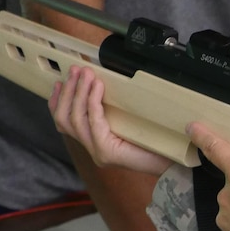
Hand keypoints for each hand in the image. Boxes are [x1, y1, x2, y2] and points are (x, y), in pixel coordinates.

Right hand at [50, 65, 172, 175]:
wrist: (171, 160)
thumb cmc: (155, 140)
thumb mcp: (128, 121)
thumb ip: (113, 110)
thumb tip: (101, 83)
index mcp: (95, 142)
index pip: (64, 123)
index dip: (58, 101)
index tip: (60, 82)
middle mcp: (92, 149)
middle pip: (64, 120)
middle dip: (67, 92)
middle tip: (75, 71)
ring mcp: (97, 152)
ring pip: (75, 120)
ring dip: (78, 93)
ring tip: (86, 75)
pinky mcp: (106, 152)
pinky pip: (94, 122)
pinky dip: (93, 102)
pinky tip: (97, 87)